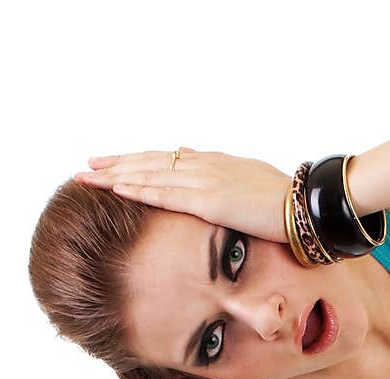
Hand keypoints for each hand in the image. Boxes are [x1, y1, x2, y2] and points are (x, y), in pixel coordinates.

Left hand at [73, 147, 291, 243]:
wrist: (303, 207)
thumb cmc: (283, 201)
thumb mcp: (247, 180)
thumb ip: (219, 171)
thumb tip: (194, 160)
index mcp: (213, 163)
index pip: (166, 160)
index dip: (136, 161)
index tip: (112, 163)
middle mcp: (204, 167)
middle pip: (151, 163)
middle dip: (116, 165)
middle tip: (86, 167)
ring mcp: (204, 182)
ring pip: (150, 175)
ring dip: (116, 176)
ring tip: (88, 177)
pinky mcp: (209, 201)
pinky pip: (165, 195)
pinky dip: (138, 190)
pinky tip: (117, 188)